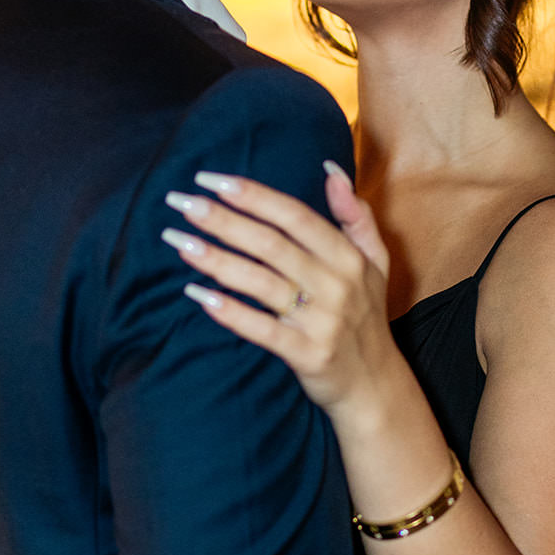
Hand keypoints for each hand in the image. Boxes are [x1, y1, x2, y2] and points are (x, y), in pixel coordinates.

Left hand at [161, 163, 403, 424]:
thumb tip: (331, 169)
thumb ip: (355, 214)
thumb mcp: (375, 261)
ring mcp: (322, 321)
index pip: (294, 215)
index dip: (252, 195)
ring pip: (261, 283)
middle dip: (223, 220)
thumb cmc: (366, 314)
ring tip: (179, 241)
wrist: (375, 384)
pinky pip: (262, 330)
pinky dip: (230, 312)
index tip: (211, 179)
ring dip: (216, 260)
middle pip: (271, 244)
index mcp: (349, 256)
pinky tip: (197, 295)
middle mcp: (336, 284)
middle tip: (180, 203)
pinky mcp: (308, 355)